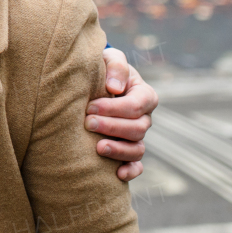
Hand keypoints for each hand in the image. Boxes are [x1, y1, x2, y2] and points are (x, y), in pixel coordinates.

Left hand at [85, 48, 158, 181]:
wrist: (94, 82)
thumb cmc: (103, 68)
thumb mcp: (110, 58)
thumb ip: (116, 66)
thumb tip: (114, 87)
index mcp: (144, 95)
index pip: (136, 105)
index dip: (114, 108)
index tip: (90, 107)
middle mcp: (144, 118)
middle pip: (137, 129)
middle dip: (112, 127)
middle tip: (87, 123)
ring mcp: (137, 136)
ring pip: (137, 149)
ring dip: (119, 150)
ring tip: (98, 148)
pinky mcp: (128, 151)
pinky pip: (137, 165)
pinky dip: (130, 171)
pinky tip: (117, 174)